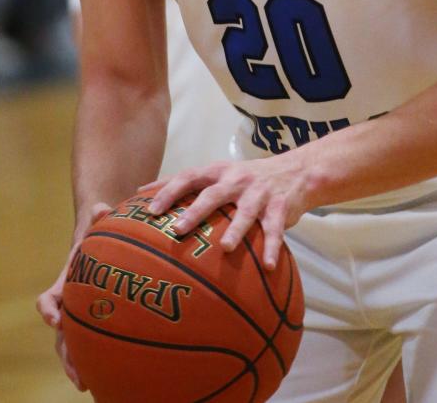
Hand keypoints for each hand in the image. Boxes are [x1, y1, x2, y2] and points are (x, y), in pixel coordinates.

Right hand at [36, 202, 111, 390]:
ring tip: (85, 383)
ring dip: (75, 364)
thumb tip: (102, 207)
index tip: (54, 320)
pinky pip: (91, 343)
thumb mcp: (98, 223)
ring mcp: (80, 314)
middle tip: (76, 373)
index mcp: (66, 282)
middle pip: (60, 333)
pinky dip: (94, 359)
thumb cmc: (99, 232)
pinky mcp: (95, 320)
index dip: (49, 310)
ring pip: (71, 344)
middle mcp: (69, 302)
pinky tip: (109, 378)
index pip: (48, 299)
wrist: (101, 238)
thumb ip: (99, 216)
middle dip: (65, 353)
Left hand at [141, 154, 309, 270]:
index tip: (150, 211)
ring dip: (235, 230)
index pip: (188, 177)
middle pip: (212, 195)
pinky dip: (273, 247)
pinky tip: (268, 266)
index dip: (169, 191)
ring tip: (225, 248)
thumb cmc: (246, 178)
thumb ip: (187, 183)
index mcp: (218, 172)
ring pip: (246, 212)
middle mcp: (236, 179)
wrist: (295, 171)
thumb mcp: (218, 173)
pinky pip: (275, 229)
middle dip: (195, 212)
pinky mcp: (280, 207)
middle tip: (177, 230)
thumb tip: (142, 192)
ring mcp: (259, 193)